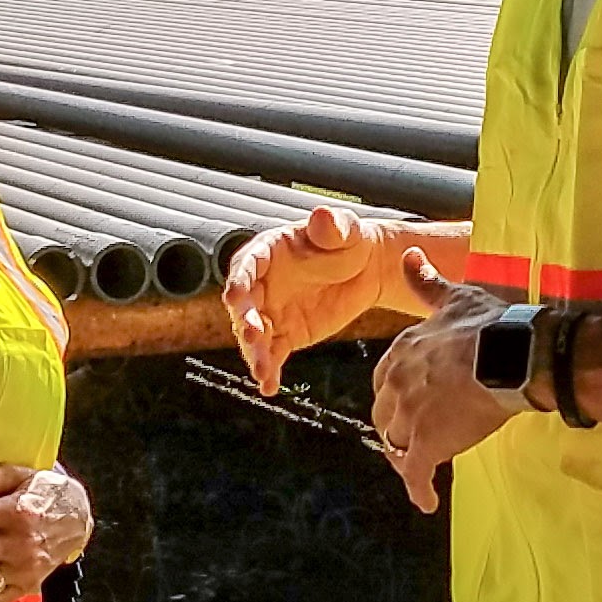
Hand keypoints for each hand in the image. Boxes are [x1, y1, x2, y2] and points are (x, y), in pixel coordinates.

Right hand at [224, 206, 444, 392]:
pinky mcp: (285, 334)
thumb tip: (321, 215)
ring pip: (254, 334)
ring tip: (262, 371)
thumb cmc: (350, 241)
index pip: (246, 265)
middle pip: (245, 304)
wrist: (367, 270)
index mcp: (268, 251)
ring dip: (255, 352)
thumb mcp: (344, 230)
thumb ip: (332, 225)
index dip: (239, 280)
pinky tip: (269, 387)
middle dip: (246, 322)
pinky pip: (272, 354)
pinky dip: (269, 370)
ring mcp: (271, 311)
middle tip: (254, 336)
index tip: (234, 296)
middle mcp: (262, 283)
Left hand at [373, 284, 532, 515]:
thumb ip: (427, 283)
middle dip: (394, 428)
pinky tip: (426, 501)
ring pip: (396, 443)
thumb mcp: (454, 298)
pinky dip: (419, 489)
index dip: (394, 394)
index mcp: (403, 350)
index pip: (384, 379)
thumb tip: (409, 255)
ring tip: (418, 468)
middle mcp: (397, 382)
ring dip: (404, 456)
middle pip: (384, 414)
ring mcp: (409, 415)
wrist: (513, 356)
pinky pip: (415, 474)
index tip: (406, 403)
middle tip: (410, 441)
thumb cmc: (489, 326)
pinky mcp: (427, 443)